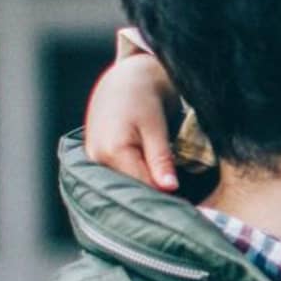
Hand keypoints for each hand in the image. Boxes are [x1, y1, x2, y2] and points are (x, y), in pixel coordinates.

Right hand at [84, 50, 179, 190]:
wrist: (125, 79)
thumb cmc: (142, 97)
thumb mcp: (156, 127)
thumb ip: (160, 159)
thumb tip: (169, 188)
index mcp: (112, 152)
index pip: (143, 188)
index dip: (165, 196)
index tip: (186, 201)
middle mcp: (97, 159)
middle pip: (131, 189)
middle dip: (155, 192)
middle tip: (180, 193)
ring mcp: (94, 159)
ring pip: (125, 184)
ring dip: (145, 185)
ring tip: (164, 179)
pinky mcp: (96, 157)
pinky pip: (119, 175)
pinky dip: (136, 176)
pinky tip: (150, 172)